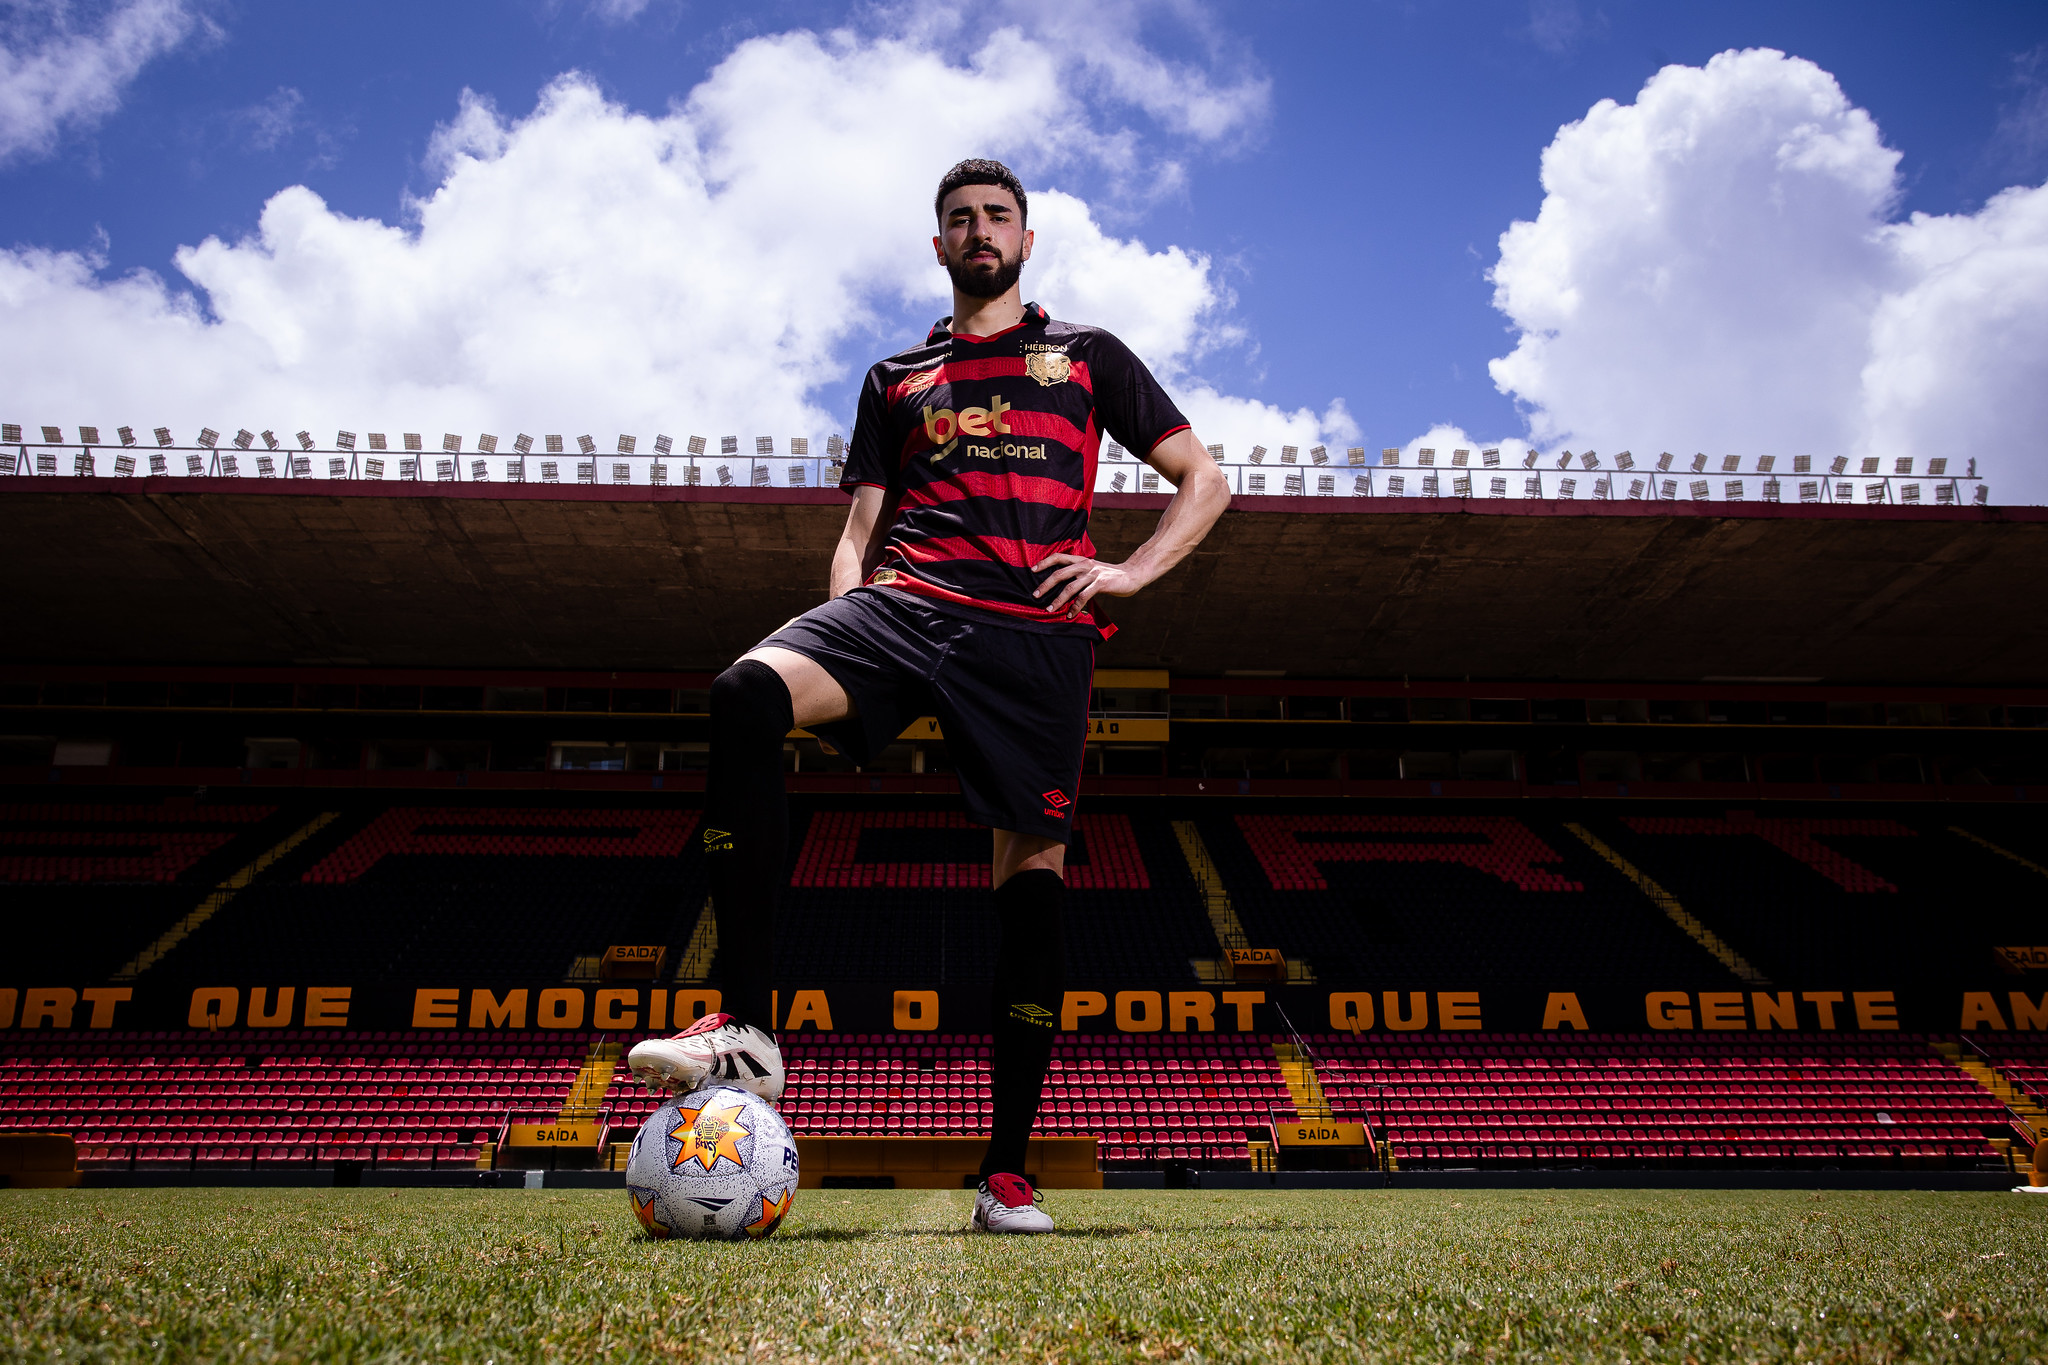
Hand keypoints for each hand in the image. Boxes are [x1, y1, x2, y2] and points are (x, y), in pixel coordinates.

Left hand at [1030, 552, 1145, 616]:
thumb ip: (1078, 574)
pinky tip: (1070, 614)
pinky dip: (1075, 607)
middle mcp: (1085, 565)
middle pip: (1060, 573)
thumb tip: (1062, 584)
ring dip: (1058, 600)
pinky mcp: (1101, 584)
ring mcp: (1093, 574)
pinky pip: (1083, 597)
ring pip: (1070, 587)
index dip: (1045, 562)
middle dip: (1045, 584)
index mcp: (1081, 560)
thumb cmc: (1110, 575)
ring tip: (1049, 609)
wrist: (1131, 575)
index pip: (1059, 557)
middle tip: (1035, 595)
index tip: (1033, 570)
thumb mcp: (1092, 570)